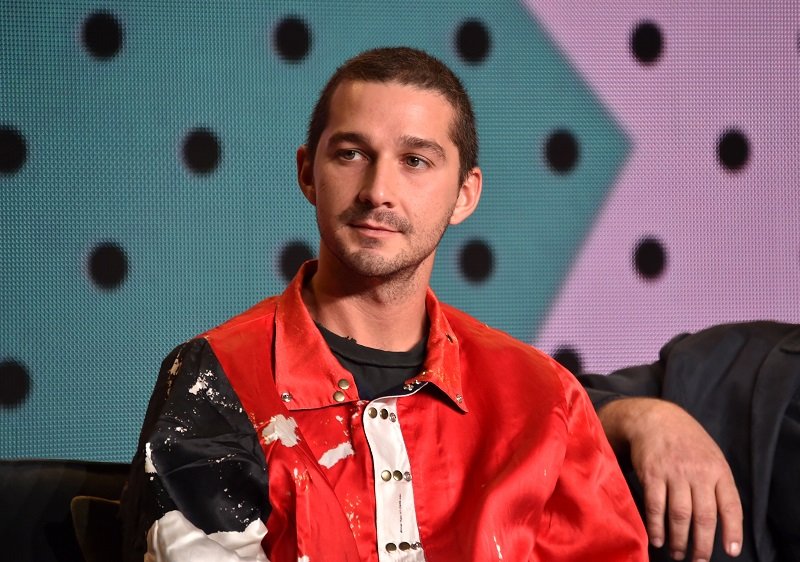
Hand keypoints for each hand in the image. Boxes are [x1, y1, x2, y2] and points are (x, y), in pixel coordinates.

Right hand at [598, 398, 742, 561]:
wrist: (655, 418)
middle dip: (702, 545)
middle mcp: (698, 472)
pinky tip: (657, 538)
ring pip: (680, 516)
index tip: (731, 551)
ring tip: (677, 553)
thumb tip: (723, 520)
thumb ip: (717, 483)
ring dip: (679, 540)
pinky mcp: (652, 474)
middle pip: (704, 517)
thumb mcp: (711, 455)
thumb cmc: (686, 441)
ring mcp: (674, 473)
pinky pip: (655, 506)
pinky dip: (656, 526)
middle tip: (698, 560)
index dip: (732, 531)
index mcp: (718, 469)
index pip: (731, 506)